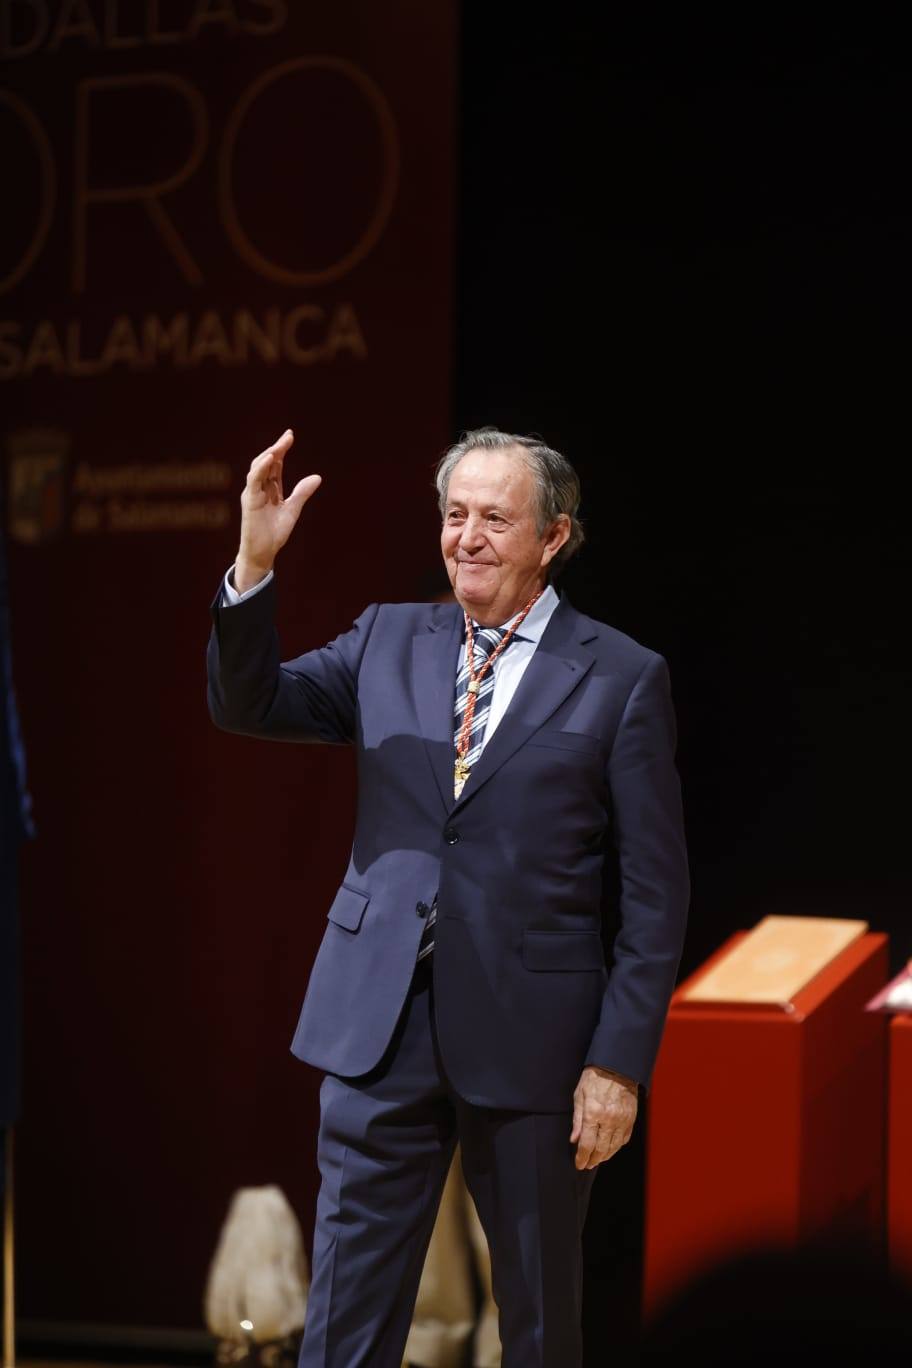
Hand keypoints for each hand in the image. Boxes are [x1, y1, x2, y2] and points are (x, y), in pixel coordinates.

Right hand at [235, 429, 321, 591]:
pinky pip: (254, 480)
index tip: (290, 436)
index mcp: (270, 488)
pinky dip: (261, 468)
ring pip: (258, 467)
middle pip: (267, 462)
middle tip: (288, 436)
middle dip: (277, 448)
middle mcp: (260, 488)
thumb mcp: (292, 510)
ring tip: (280, 444)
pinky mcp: (250, 500)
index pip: (275, 464)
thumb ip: (302, 493)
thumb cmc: (274, 534)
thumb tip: (317, 477)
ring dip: (269, 454)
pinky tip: (270, 457)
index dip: (281, 450)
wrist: (263, 553)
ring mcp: (253, 493)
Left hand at [570, 1066, 637, 1169]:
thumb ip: (577, 1120)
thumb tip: (574, 1139)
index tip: (579, 1164)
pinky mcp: (631, 1119)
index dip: (582, 1157)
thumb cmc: (594, 1078)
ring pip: (614, 1147)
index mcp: (593, 1113)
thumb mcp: (579, 1095)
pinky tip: (610, 1148)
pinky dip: (616, 1147)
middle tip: (587, 1164)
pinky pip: (624, 1139)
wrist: (616, 1067)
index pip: (587, 1144)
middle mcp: (609, 1120)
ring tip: (597, 1159)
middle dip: (593, 1160)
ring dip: (605, 1156)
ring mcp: (622, 1120)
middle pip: (601, 1149)